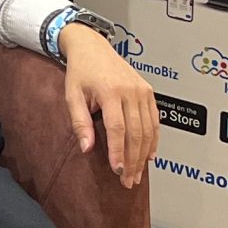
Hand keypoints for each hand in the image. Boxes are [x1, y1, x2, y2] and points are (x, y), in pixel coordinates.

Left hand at [59, 22, 157, 187]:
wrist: (92, 47)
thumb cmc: (80, 71)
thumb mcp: (72, 95)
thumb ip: (79, 122)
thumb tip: (87, 148)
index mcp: (110, 91)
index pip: (117, 129)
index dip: (118, 152)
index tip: (117, 171)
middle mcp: (130, 90)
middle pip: (136, 133)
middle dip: (133, 160)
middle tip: (128, 180)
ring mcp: (142, 91)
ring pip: (148, 130)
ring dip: (143, 155)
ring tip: (136, 174)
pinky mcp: (148, 91)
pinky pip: (154, 120)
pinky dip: (153, 140)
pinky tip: (149, 155)